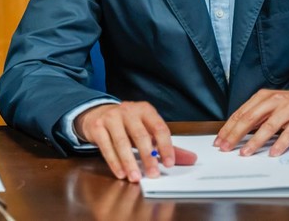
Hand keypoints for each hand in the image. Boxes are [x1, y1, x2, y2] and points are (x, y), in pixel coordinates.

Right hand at [74, 102, 196, 181]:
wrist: (97, 113)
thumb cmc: (126, 124)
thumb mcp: (146, 129)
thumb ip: (165, 144)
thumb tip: (191, 159)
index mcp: (145, 110)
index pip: (159, 128)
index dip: (166, 146)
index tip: (169, 163)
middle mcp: (128, 111)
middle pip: (140, 135)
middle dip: (148, 157)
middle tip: (153, 174)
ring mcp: (111, 117)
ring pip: (122, 142)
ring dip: (129, 162)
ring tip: (136, 177)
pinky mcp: (97, 127)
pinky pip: (106, 146)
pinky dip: (114, 162)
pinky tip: (121, 173)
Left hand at [214, 87, 288, 156]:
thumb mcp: (272, 106)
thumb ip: (257, 116)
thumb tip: (237, 131)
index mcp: (263, 97)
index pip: (241, 113)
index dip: (228, 128)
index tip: (219, 140)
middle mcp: (273, 101)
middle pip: (250, 119)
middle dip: (235, 134)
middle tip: (225, 147)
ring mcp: (288, 110)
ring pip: (268, 126)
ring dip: (255, 141)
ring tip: (245, 152)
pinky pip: (288, 134)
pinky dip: (280, 144)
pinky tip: (272, 153)